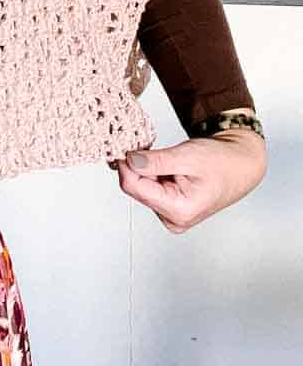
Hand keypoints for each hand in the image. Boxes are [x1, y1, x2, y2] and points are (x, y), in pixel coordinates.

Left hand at [109, 130, 266, 231]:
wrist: (239, 164)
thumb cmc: (222, 162)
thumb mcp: (187, 156)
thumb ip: (155, 161)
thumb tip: (128, 160)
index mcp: (179, 210)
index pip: (133, 187)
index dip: (125, 164)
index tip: (126, 146)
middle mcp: (174, 218)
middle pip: (136, 188)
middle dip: (137, 167)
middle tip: (149, 148)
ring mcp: (171, 215)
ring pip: (141, 187)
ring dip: (146, 169)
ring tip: (168, 160)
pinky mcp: (169, 208)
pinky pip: (149, 188)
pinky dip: (152, 173)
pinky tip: (168, 167)